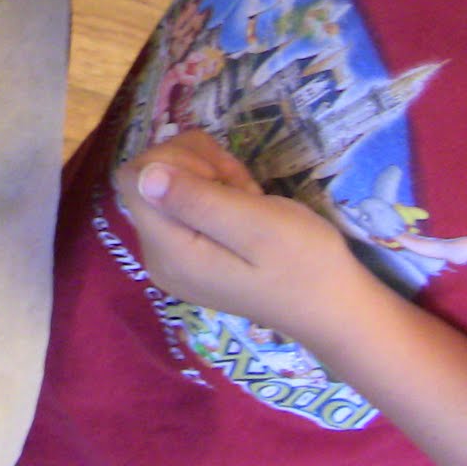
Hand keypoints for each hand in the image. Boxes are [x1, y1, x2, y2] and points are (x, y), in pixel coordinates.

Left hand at [115, 130, 367, 338]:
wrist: (331, 305)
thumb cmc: (302, 262)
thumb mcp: (255, 225)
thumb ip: (197, 200)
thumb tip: (145, 174)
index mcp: (169, 251)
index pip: (135, 176)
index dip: (177, 160)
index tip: (220, 176)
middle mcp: (157, 256)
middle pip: (147, 178)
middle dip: (196, 165)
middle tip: (241, 185)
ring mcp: (171, 257)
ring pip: (167, 184)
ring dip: (210, 175)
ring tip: (248, 196)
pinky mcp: (188, 253)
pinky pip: (184, 203)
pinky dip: (214, 191)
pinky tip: (245, 205)